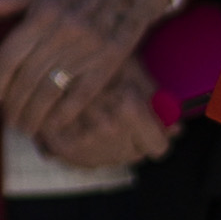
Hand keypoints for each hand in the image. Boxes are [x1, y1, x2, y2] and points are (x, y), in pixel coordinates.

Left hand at [0, 0, 171, 123]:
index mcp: (44, 12)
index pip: (9, 54)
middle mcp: (64, 30)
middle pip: (28, 77)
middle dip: (14, 104)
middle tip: (9, 119)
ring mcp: (88, 46)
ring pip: (52, 88)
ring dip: (35, 113)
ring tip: (26, 126)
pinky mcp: (111, 59)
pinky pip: (84, 93)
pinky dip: (66, 112)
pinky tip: (53, 124)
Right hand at [35, 67, 174, 171]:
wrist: (44, 57)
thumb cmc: (94, 58)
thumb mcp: (131, 70)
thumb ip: (157, 101)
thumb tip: (176, 129)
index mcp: (129, 109)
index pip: (159, 147)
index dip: (156, 135)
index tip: (150, 127)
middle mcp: (107, 129)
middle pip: (136, 155)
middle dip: (133, 138)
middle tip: (120, 117)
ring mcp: (84, 141)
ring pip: (113, 159)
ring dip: (111, 145)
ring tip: (100, 120)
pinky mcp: (62, 147)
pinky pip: (88, 162)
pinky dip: (89, 149)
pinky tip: (85, 129)